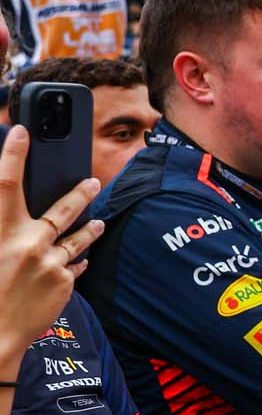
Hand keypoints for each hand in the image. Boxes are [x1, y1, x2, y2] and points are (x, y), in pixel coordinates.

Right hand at [0, 125, 103, 359]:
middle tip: (93, 180)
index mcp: (0, 233)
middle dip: (80, 193)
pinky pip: (74, 266)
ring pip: (77, 238)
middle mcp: (27, 242)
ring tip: (98, 222)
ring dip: (89, 228)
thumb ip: (1, 229)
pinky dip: (73, 263)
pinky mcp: (65, 282)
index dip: (12, 155)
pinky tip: (75, 263)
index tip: (20, 132)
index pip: (5, 184)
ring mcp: (50, 262)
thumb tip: (13, 216)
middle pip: (60, 208)